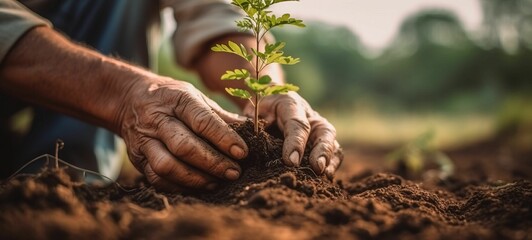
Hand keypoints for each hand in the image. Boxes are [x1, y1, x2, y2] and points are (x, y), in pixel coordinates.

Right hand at [118, 76, 247, 191]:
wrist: (130, 99)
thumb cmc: (174, 99)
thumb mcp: (196, 97)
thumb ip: (221, 115)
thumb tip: (252, 130)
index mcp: (177, 99)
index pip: (202, 120)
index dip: (224, 138)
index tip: (243, 152)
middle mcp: (157, 119)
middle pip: (184, 146)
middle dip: (213, 163)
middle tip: (234, 172)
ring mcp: (144, 140)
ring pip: (167, 165)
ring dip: (196, 178)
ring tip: (218, 182)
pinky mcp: (137, 158)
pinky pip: (157, 178)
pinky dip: (180, 186)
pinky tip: (200, 185)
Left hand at [243, 92, 341, 178]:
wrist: (269, 103)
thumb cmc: (258, 109)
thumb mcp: (252, 112)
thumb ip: (253, 125)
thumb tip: (250, 146)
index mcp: (291, 105)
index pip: (297, 124)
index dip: (295, 143)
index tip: (290, 161)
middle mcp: (309, 115)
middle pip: (323, 131)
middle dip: (322, 150)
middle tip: (317, 168)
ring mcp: (318, 128)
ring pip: (331, 141)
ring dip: (329, 159)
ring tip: (324, 175)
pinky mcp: (321, 141)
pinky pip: (333, 151)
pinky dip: (331, 164)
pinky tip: (324, 178)